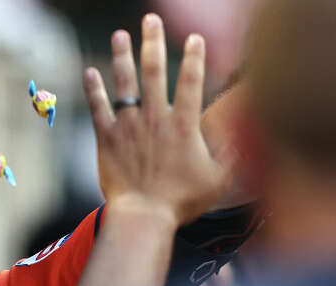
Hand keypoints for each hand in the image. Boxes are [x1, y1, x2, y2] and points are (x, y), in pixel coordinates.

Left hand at [84, 14, 233, 225]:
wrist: (143, 216)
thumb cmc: (183, 202)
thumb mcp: (219, 177)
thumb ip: (232, 150)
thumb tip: (246, 127)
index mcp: (184, 125)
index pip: (192, 81)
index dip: (194, 56)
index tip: (194, 37)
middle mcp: (156, 118)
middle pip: (155, 71)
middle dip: (154, 42)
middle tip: (151, 19)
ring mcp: (129, 126)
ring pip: (124, 83)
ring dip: (122, 55)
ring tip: (121, 34)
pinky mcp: (106, 138)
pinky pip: (98, 108)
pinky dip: (93, 89)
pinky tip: (89, 71)